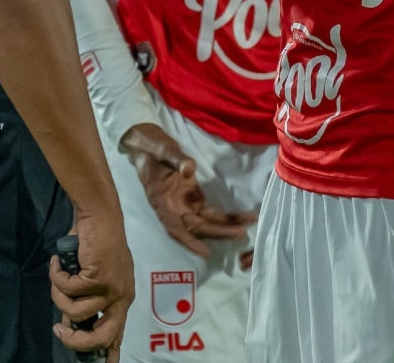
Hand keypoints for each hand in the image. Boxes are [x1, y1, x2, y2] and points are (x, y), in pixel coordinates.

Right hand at [49, 205, 134, 359]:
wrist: (100, 216)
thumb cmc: (95, 245)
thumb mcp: (94, 278)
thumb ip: (86, 300)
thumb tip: (69, 324)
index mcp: (122, 299)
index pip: (117, 335)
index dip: (108, 354)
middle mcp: (121, 297)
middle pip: (101, 337)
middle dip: (75, 340)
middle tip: (58, 330)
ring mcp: (112, 288)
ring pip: (75, 312)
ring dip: (58, 295)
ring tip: (58, 276)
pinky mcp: (99, 277)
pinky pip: (67, 289)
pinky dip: (57, 275)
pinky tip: (58, 262)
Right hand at [121, 123, 254, 257]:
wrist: (147, 142)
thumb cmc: (151, 146)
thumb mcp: (162, 149)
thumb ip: (175, 159)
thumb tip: (189, 168)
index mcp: (161, 200)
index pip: (175, 227)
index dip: (189, 241)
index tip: (205, 252)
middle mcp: (172, 206)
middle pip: (196, 226)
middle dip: (218, 232)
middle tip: (240, 233)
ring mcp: (183, 202)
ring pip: (205, 221)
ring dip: (224, 226)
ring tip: (246, 226)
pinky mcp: (192, 196)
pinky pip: (208, 211)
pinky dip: (222, 217)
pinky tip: (238, 219)